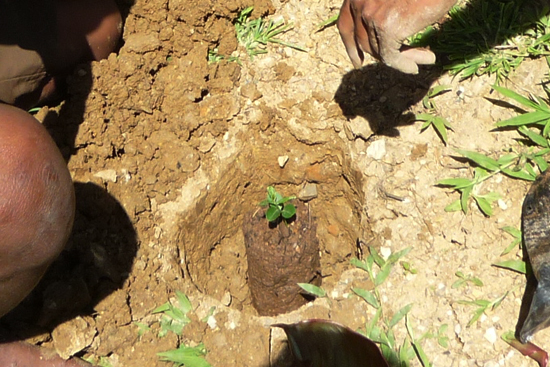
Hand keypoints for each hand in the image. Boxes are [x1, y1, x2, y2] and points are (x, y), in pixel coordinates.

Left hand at [337, 0, 455, 73]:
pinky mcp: (387, 28)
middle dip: (383, 55)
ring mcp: (371, 15)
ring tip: (423, 59)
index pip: (345, 23)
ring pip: (378, 51)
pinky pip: (391, 57)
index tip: (358, 61)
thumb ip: (383, 10)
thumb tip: (385, 40)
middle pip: (363, 41)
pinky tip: (417, 67)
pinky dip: (403, 65)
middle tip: (408, 61)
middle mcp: (359, 2)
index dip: (350, 45)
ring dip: (401, 58)